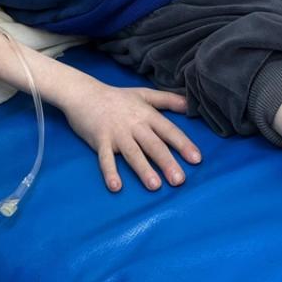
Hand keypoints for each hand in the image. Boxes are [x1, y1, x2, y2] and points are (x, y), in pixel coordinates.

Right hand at [58, 81, 201, 191]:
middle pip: (153, 145)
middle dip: (167, 162)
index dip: (183, 144)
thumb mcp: (144, 94)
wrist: (84, 93)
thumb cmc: (117, 97)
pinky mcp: (99, 141)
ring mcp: (116, 133)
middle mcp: (134, 125)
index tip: (196, 159)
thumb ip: (168, 99)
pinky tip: (116, 187)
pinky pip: (105, 159)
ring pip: (132, 153)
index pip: (169, 131)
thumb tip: (190, 105)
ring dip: (144, 169)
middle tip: (179, 180)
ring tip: (155, 186)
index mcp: (147, 115)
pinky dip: (110, 172)